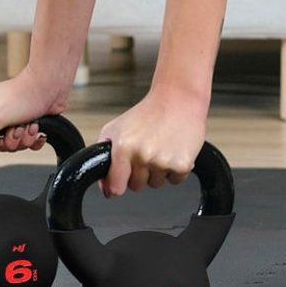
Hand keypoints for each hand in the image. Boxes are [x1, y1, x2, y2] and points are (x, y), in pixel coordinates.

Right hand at [0, 64, 71, 153]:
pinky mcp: (24, 123)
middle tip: (16, 127)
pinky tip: (35, 127)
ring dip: (23, 138)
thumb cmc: (23, 94)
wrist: (50, 86)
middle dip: (10, 139)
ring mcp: (8, 118)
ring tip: (27, 124)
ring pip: (12, 144)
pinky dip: (32, 138)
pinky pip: (25, 142)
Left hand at [92, 88, 207, 199]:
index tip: (121, 179)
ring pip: (156, 184)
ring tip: (161, 148)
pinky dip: (175, 169)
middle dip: (140, 174)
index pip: (116, 187)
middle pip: (137, 186)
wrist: (178, 99)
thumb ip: (103, 157)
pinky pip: (175, 180)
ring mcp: (163, 161)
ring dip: (158, 172)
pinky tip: (173, 150)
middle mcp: (143, 155)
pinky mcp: (182, 164)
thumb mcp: (116, 129)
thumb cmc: (148, 113)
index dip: (117, 185)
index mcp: (123, 147)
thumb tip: (105, 187)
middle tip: (146, 152)